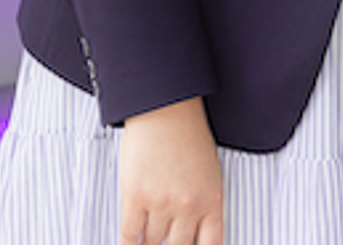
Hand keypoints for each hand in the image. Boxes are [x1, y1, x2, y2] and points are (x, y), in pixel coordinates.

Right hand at [117, 97, 222, 244]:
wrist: (167, 111)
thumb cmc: (189, 137)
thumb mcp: (209, 173)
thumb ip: (203, 205)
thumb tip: (191, 232)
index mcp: (212, 200)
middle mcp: (189, 205)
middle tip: (166, 242)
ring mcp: (161, 203)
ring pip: (152, 243)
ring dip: (149, 243)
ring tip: (148, 239)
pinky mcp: (135, 197)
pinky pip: (129, 236)